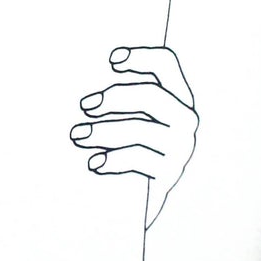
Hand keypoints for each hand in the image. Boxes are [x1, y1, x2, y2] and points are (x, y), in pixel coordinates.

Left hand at [69, 47, 197, 226]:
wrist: (129, 204)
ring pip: (141, 130)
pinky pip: (139, 160)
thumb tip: (88, 89)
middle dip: (115, 97)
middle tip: (85, 106)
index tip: (111, 60)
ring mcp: (179, 149)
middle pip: (152, 96)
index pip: (166, 64)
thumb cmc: (119, 148)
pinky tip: (94, 163)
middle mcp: (184, 120)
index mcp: (174, 96)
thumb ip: (115, 99)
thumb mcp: (121, 119)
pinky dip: (114, 160)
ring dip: (104, 131)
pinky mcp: (168, 175)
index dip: (141, 56)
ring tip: (77, 136)